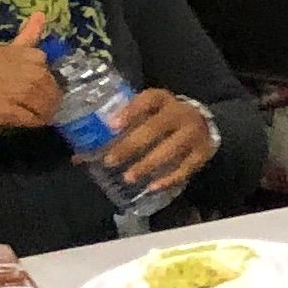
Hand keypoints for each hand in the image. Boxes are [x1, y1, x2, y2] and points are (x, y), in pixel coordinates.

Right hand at [0, 15, 60, 170]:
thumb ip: (18, 44)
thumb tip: (42, 14)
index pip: (36, 54)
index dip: (45, 72)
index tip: (43, 84)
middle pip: (41, 74)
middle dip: (50, 91)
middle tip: (46, 105)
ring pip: (38, 93)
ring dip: (45, 108)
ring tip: (41, 116)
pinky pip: (28, 114)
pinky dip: (35, 120)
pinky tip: (31, 123)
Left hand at [101, 87, 220, 197]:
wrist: (202, 123)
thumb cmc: (164, 119)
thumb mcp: (146, 114)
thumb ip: (122, 127)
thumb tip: (84, 152)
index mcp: (163, 100)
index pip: (148, 100)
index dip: (130, 112)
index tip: (112, 126)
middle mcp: (180, 113)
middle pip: (156, 127)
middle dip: (131, 145)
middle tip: (111, 161)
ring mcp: (194, 132)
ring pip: (171, 148)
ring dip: (148, 164)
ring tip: (129, 177)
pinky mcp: (203, 152)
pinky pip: (187, 167)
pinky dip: (169, 178)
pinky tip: (152, 187)